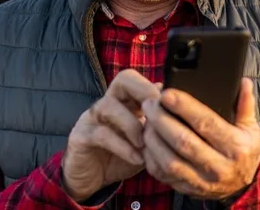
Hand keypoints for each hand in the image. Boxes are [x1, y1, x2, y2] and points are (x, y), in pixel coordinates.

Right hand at [62, 69, 160, 201]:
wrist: (92, 180)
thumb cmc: (121, 157)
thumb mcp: (146, 143)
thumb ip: (159, 127)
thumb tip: (178, 109)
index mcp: (124, 102)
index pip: (138, 79)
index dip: (154, 87)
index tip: (170, 106)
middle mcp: (107, 103)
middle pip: (123, 79)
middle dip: (144, 92)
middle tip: (158, 115)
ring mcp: (91, 118)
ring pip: (109, 105)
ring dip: (132, 125)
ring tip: (145, 144)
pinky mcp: (81, 137)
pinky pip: (101, 134)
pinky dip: (123, 147)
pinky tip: (137, 159)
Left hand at [141, 77, 259, 199]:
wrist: (243, 186)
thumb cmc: (244, 151)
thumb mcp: (251, 128)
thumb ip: (246, 105)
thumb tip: (243, 81)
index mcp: (236, 147)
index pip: (206, 124)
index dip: (184, 107)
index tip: (167, 94)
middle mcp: (219, 167)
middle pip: (183, 141)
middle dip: (161, 120)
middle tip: (150, 103)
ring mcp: (202, 181)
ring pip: (169, 160)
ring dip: (153, 138)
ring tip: (146, 120)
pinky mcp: (187, 189)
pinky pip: (162, 174)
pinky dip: (151, 157)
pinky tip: (148, 141)